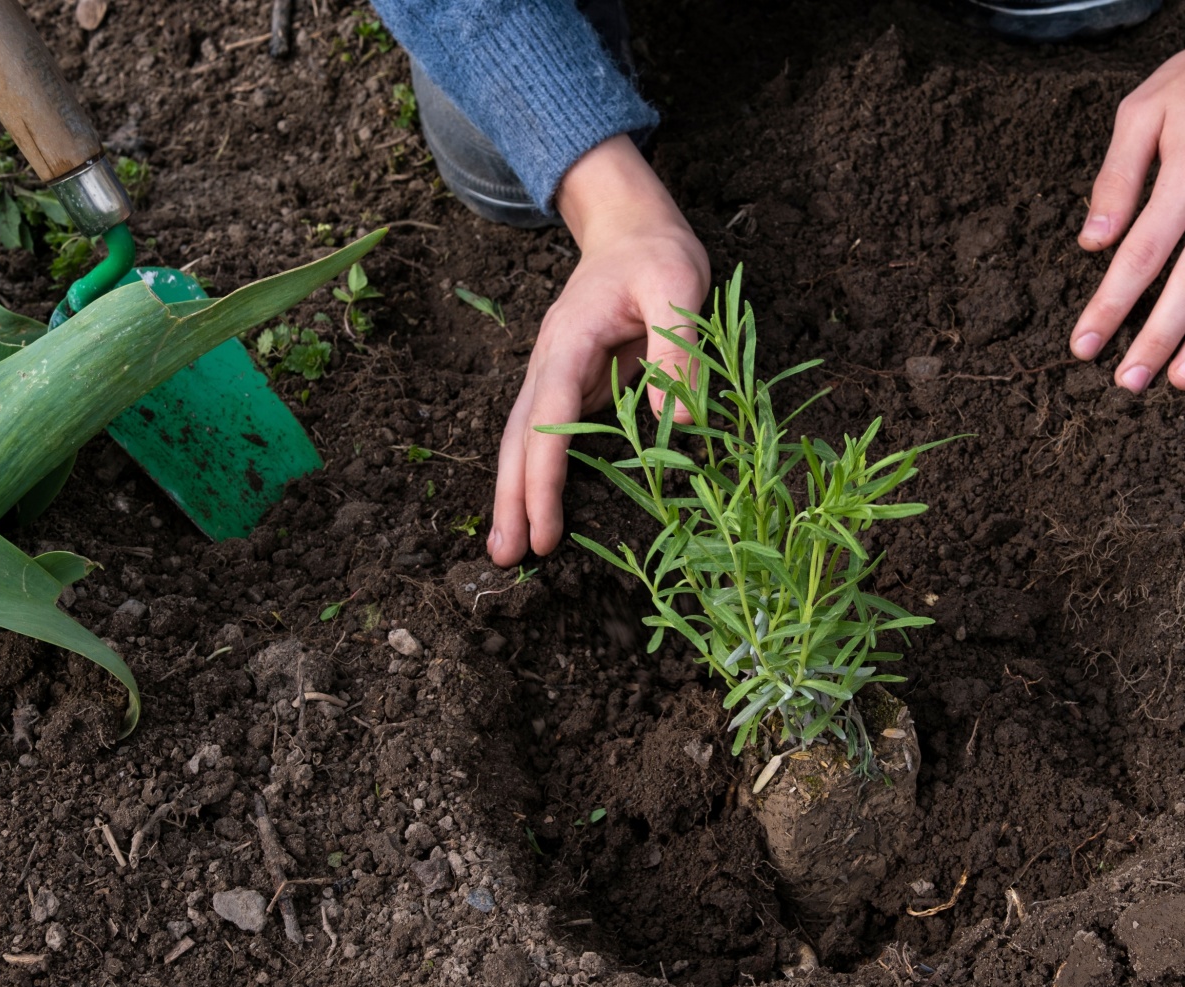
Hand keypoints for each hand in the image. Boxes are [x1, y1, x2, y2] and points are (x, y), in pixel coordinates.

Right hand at [488, 135, 708, 566]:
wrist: (632, 230)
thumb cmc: (657, 255)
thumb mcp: (678, 286)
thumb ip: (680, 350)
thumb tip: (681, 424)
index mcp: (569, 341)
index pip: (550, 418)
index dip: (543, 475)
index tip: (542, 526)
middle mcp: (551, 363)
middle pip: (520, 438)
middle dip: (511, 499)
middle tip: (503, 559)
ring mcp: (558, 377)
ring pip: (525, 443)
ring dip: (515, 496)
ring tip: (508, 551)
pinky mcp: (573, 389)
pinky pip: (548, 440)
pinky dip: (536, 479)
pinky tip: (536, 514)